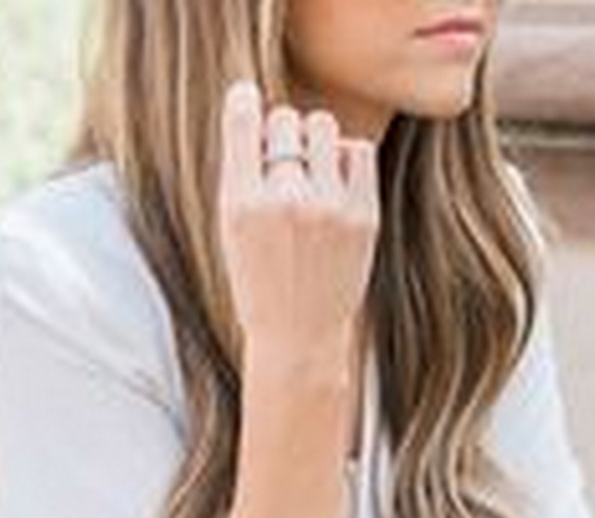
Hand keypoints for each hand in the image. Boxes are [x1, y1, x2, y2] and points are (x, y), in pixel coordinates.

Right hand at [218, 79, 380, 353]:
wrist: (299, 339)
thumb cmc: (260, 282)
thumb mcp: (231, 230)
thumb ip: (242, 172)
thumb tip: (255, 102)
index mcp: (242, 204)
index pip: (245, 117)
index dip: (246, 103)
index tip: (248, 105)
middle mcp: (285, 201)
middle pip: (286, 120)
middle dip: (283, 136)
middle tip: (284, 168)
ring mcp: (328, 209)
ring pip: (323, 127)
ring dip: (316, 143)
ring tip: (312, 176)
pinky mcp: (363, 217)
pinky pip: (358, 151)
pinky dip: (346, 160)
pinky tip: (336, 187)